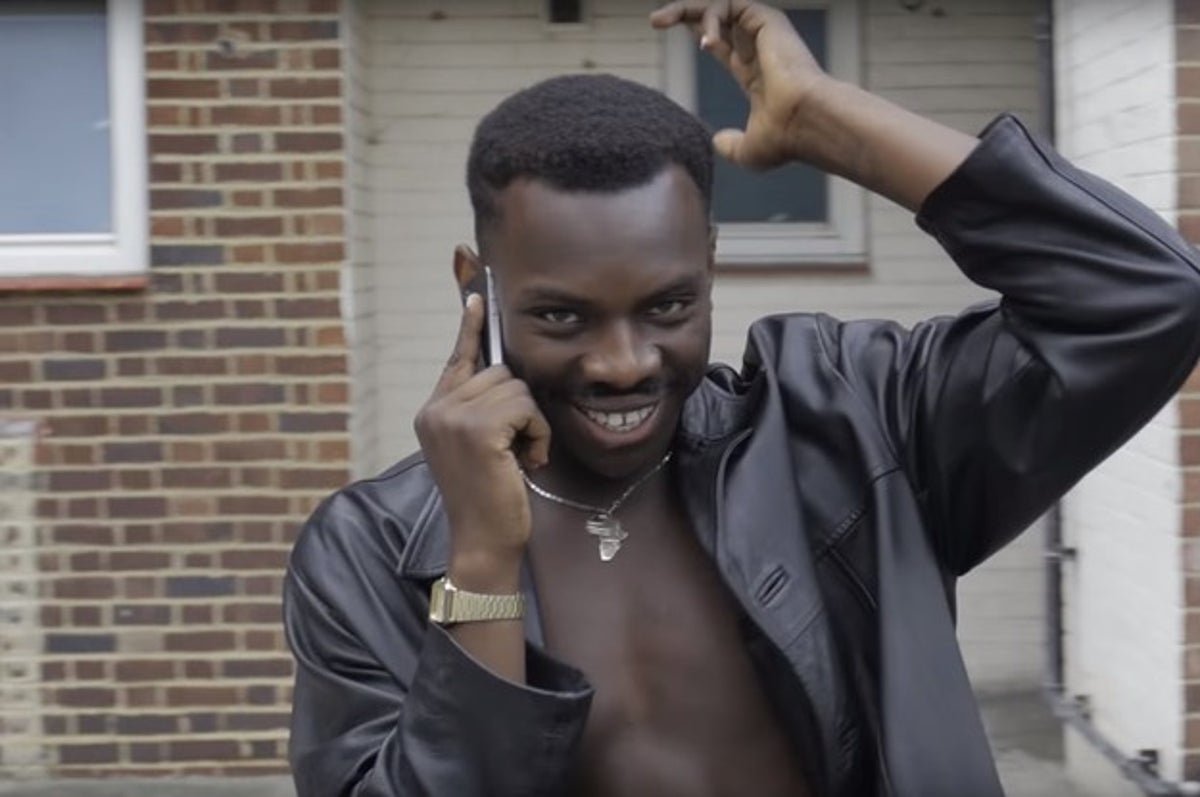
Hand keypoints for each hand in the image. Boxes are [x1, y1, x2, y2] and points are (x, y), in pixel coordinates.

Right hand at [414, 294, 550, 568]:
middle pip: (501, 372)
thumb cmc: (491, 497)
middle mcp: (436, 409)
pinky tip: (526, 463)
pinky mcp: (476, 428)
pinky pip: (526, 407)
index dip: (470, 326)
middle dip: (521, 408)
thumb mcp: (481, 446)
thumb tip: (508, 373)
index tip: (477, 294)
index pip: (458, 357)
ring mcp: (452, 417)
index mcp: (433, 411)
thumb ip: (483, 409)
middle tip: (517, 449)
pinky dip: (537, 434)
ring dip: (532, 424)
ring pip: (517, 388)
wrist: (484, 541)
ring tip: (520, 458)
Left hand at [650, 0, 828, 169]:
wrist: (804, 122)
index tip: (669, 30)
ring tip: (660, 22)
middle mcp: (760, 48)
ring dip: (684, 9)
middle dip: (684, 13)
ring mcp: (764, 32)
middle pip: (716, 19)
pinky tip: (706, 43)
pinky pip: (728, 4)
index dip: (699, 33)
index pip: (723, 42)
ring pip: (719, 5)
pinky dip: (709, 17)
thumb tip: (717, 141)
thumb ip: (732, 146)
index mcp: (755, 72)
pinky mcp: (767, 19)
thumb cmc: (784, 139)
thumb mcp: (749, 151)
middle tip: (654, 21)